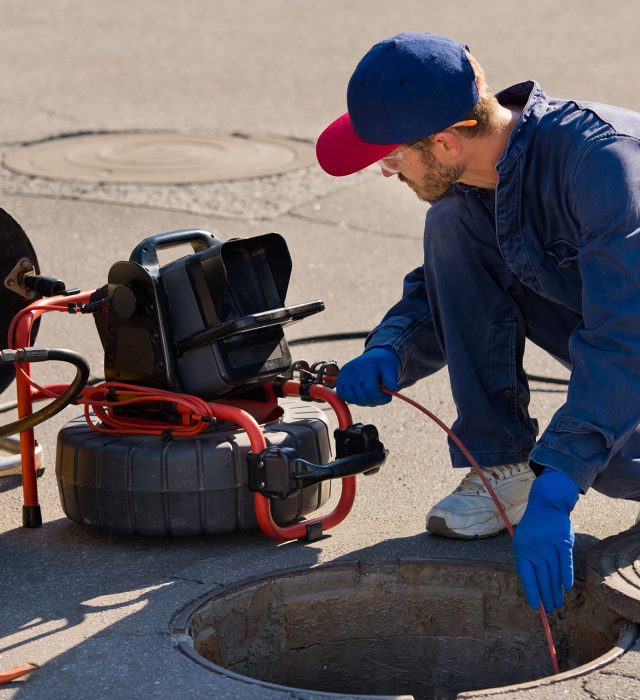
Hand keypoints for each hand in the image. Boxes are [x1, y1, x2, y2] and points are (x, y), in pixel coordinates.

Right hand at [336, 348, 400, 405]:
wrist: (374, 358)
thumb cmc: (383, 365)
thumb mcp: (390, 369)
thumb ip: (391, 379)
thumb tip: (393, 388)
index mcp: (366, 367)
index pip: (370, 389)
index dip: (380, 397)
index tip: (388, 398)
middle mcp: (352, 370)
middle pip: (361, 395)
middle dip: (374, 401)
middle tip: (381, 399)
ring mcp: (344, 375)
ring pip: (351, 398)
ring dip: (363, 402)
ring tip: (372, 397)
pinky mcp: (340, 380)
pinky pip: (343, 395)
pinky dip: (352, 399)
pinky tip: (362, 396)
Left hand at [513, 467, 579, 611]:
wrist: (546, 506)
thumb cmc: (534, 528)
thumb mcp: (523, 542)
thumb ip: (527, 561)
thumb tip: (533, 586)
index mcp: (522, 551)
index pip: (526, 576)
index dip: (531, 592)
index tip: (535, 607)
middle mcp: (536, 550)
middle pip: (542, 578)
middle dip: (546, 596)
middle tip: (550, 610)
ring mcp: (550, 546)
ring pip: (553, 573)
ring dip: (556, 590)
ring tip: (557, 604)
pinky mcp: (563, 543)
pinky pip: (565, 562)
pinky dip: (566, 574)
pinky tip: (566, 587)